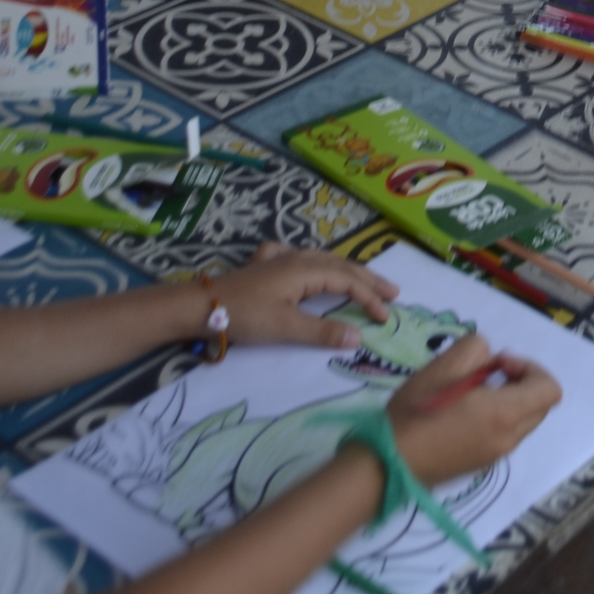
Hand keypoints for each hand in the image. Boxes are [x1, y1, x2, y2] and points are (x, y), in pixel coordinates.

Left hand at [216, 242, 397, 348]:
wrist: (200, 306)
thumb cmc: (245, 316)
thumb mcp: (286, 327)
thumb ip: (322, 332)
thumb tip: (359, 337)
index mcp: (306, 270)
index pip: (348, 282)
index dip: (370, 298)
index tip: (387, 316)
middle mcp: (297, 259)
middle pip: (340, 266)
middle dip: (368, 279)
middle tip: (393, 291)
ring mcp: (279, 260)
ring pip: (322, 260)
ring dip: (345, 270)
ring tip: (362, 279)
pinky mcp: (263, 267)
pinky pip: (294, 256)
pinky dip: (308, 259)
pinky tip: (301, 259)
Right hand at [388, 333, 562, 485]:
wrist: (388, 463)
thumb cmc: (417, 412)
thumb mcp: (443, 366)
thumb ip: (476, 349)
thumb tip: (490, 361)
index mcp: (505, 414)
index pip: (550, 390)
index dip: (530, 368)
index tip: (498, 364)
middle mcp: (508, 439)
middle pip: (539, 405)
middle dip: (520, 381)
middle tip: (485, 373)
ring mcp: (495, 456)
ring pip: (521, 420)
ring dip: (507, 399)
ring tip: (469, 391)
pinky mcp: (481, 465)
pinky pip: (504, 435)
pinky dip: (495, 418)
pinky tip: (460, 412)